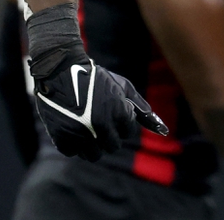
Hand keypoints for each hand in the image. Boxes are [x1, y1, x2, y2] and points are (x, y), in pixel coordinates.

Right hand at [30, 41, 168, 160]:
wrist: (60, 70)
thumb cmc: (96, 77)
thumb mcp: (122, 87)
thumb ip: (141, 108)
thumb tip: (162, 130)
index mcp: (118, 113)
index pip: (127, 133)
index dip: (121, 123)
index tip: (112, 114)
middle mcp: (101, 126)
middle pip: (112, 146)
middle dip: (108, 136)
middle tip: (99, 121)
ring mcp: (81, 133)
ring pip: (94, 154)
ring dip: (92, 144)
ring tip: (86, 127)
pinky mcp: (62, 137)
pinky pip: (73, 152)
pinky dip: (73, 144)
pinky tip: (72, 128)